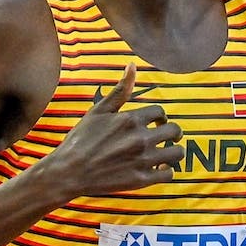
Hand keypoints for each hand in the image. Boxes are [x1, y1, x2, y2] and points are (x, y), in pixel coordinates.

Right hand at [46, 64, 183, 198]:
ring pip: (176, 153)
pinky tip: (159, 169)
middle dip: (173, 132)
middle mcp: (140, 139)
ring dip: (174, 151)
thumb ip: (119, 90)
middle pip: (174, 130)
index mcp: (130, 119)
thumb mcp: (98, 111)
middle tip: (168, 137)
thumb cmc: (80, 140)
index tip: (157, 122)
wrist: (69, 172)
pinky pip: (168, 174)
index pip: (160, 111)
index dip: (160, 116)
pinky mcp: (141, 180)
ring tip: (167, 153)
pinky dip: (167, 171)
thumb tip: (132, 65)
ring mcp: (142, 160)